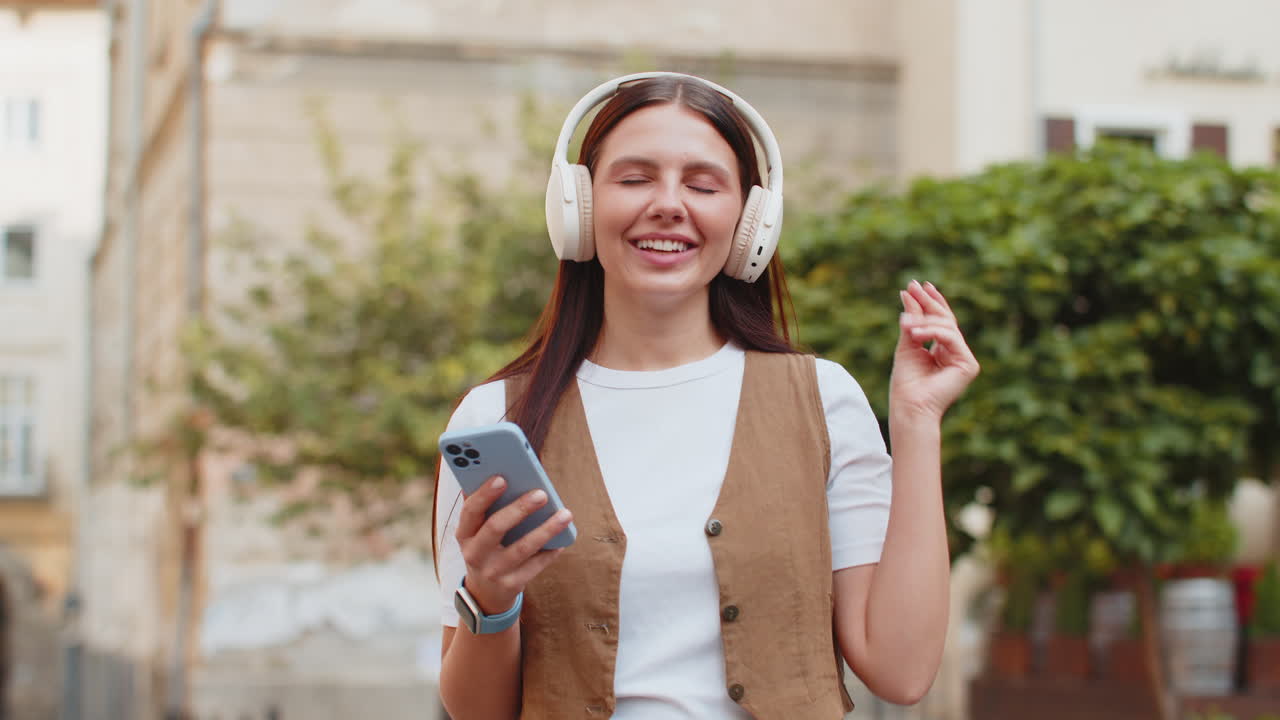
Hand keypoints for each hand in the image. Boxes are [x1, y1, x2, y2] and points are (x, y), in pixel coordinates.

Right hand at [454, 475, 572, 615]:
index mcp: (464, 534)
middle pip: (496, 527)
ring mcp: (493, 572)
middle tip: (542, 494)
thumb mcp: (476, 532)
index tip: (502, 478)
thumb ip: (485, 507)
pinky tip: (563, 539)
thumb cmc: (485, 549)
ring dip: (546, 530)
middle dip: (519, 508)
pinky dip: (550, 551)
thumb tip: (501, 473)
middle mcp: (475, 554)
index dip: (485, 494)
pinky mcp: (511, 585)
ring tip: (565, 514)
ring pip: (523, 548)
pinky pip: (535, 566)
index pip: (470, 511)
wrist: (485, 593)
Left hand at [890, 280, 979, 422]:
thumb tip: (909, 294)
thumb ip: (911, 322)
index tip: (916, 285)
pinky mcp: (968, 365)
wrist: (909, 406)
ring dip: (924, 320)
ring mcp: (964, 359)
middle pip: (946, 320)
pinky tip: (914, 334)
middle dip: (929, 302)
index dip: (930, 301)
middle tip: (914, 286)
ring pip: (947, 327)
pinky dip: (932, 333)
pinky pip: (951, 338)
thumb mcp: (906, 345)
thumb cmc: (906, 383)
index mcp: (942, 350)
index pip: (939, 321)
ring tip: (905, 323)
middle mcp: (956, 353)